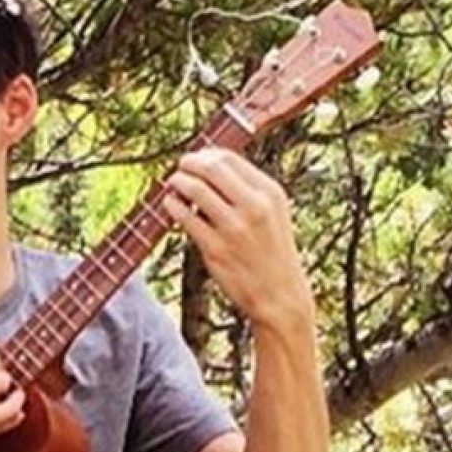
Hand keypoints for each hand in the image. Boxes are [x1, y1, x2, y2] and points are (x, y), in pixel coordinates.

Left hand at [164, 149, 315, 335]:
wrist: (280, 296)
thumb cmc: (272, 253)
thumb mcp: (272, 214)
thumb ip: (248, 191)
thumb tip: (209, 168)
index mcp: (270, 193)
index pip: (229, 158)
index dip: (206, 155)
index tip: (196, 160)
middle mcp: (254, 206)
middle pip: (211, 167)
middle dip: (189, 163)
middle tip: (179, 169)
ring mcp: (235, 228)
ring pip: (196, 188)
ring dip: (178, 181)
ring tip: (172, 185)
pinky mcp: (217, 249)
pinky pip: (186, 217)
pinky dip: (173, 205)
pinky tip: (171, 204)